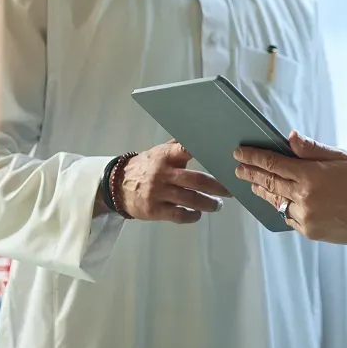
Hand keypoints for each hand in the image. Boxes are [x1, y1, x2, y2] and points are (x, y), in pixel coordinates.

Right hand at [116, 140, 231, 222]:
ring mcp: (158, 193)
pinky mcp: (154, 210)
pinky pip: (178, 215)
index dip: (200, 150)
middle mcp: (162, 174)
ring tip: (217, 205)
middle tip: (230, 191)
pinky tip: (198, 214)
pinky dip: (192, 216)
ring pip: (190, 199)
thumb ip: (177, 146)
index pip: (184, 149)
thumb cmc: (145, 166)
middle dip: (216, 186)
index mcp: (165, 156)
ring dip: (208, 203)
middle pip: (195, 180)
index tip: (219, 152)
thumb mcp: (158, 152)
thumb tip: (199, 131)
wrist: (116, 186)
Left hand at [233, 132, 346, 243]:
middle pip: (270, 183)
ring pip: (276, 202)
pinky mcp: (310, 231)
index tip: (240, 152)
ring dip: (264, 192)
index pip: (273, 164)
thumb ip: (313, 149)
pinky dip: (281, 208)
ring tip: (254, 185)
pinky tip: (278, 202)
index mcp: (310, 175)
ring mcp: (305, 216)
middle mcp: (304, 197)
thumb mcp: (341, 156)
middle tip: (238, 168)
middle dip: (252, 174)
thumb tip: (290, 138)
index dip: (254, 157)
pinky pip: (289, 218)